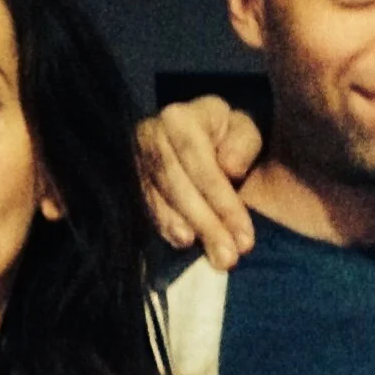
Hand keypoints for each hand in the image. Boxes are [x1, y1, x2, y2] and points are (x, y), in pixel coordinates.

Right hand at [137, 97, 263, 269]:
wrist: (196, 131)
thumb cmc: (224, 133)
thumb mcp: (243, 130)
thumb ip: (243, 144)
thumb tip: (230, 169)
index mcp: (181, 118)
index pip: (202, 166)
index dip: (223, 203)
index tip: (246, 237)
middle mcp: (151, 135)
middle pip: (179, 186)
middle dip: (207, 224)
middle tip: (230, 256)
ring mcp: (134, 158)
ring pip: (162, 200)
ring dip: (189, 231)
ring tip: (215, 256)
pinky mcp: (129, 179)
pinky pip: (147, 207)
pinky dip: (167, 227)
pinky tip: (184, 242)